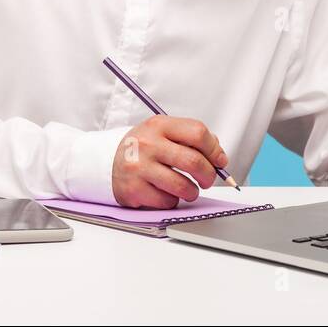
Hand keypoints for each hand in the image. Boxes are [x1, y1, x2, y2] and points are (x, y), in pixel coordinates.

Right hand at [111, 116, 229, 208]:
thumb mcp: (163, 132)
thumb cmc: (143, 148)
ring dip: (192, 192)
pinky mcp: (134, 190)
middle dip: (209, 175)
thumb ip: (190, 138)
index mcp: (159, 125)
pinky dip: (173, 201)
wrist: (108, 161)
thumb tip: (218, 156)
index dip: (214, 149)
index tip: (219, 160)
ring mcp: (139, 167)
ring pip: (183, 186)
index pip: (197, 132)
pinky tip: (165, 193)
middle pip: (193, 161)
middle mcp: (147, 144)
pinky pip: (167, 201)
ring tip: (188, 189)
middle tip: (208, 180)